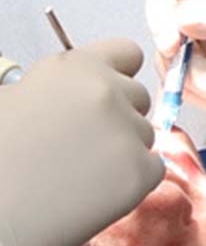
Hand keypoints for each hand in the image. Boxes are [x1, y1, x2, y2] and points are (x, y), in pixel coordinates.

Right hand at [0, 39, 162, 245]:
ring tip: (78, 173)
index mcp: (75, 67)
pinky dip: (131, 181)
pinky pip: (153, 169)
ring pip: (145, 135)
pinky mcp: (141, 171)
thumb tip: (75, 94)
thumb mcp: (12, 100)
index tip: (106, 96)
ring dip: (123, 150)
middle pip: (140, 98)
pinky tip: (93, 192)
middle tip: (82, 145)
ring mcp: (128, 130)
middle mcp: (108, 91)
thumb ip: (57, 88)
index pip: (128, 53)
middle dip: (119, 117)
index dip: (118, 74)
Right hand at [145, 0, 205, 111]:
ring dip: (190, 85)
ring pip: (171, 63)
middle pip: (164, 33)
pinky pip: (183, 83)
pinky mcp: (203, 66)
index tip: (173, 46)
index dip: (159, 18)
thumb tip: (181, 19)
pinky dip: (196, 97)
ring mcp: (199, 38)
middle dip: (182, 64)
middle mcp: (198, 7)